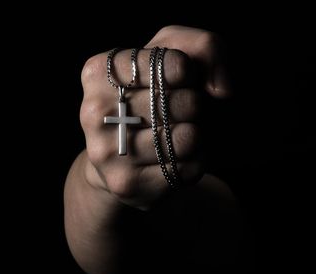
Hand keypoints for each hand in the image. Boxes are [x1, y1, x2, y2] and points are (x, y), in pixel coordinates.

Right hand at [79, 25, 230, 208]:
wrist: (123, 155)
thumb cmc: (154, 94)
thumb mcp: (174, 54)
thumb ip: (205, 46)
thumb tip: (221, 90)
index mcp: (99, 72)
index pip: (170, 64)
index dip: (188, 72)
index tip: (180, 78)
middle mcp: (93, 112)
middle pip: (182, 102)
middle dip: (195, 105)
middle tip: (178, 110)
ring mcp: (106, 151)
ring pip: (187, 138)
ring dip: (198, 134)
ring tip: (177, 133)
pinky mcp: (125, 184)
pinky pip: (187, 168)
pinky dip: (195, 161)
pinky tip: (175, 157)